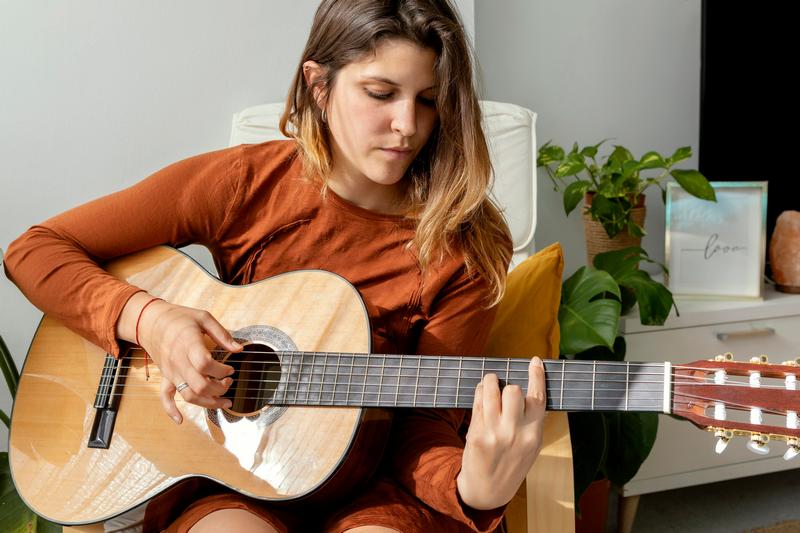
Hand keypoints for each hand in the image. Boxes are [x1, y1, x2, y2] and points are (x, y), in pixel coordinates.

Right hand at [119, 293, 241, 423]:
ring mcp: (171, 372)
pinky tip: (180, 420)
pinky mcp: (165, 376)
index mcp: (188, 344)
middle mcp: (178, 361)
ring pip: (188, 395)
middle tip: (229, 382)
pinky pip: (165, 396)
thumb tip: (239, 349)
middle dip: (219, 388)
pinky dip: (171, 410)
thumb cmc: (180, 318)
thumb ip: (222, 334)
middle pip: (199, 385)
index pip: (205, 364)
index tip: (231, 369)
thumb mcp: (203, 318)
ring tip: (224, 401)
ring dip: (207, 403)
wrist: (151, 321)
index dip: (221, 371)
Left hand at [456, 357, 546, 509]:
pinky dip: (479, 392)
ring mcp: (495, 434)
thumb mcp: (529, 447)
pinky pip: (477, 402)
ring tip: (489, 382)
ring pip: (492, 390)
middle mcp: (516, 434)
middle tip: (503, 387)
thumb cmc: (510, 464)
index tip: (535, 361)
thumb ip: (531, 421)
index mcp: (534, 435)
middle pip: (514, 390)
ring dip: (490, 381)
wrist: (487, 491)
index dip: (537, 377)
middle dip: (508, 385)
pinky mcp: (477, 435)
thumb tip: (530, 390)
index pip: (538, 399)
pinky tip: (481, 394)